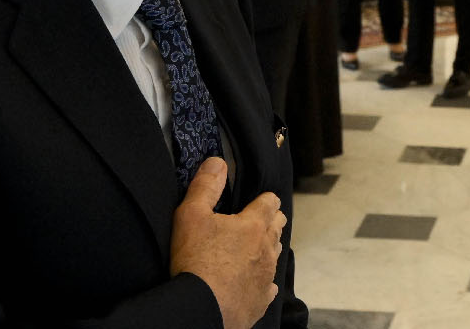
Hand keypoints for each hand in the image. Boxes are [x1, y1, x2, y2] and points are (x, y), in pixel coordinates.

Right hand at [168, 158, 284, 328]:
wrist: (202, 308)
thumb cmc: (196, 260)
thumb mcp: (191, 215)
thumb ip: (206, 186)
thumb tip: (217, 162)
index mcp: (254, 225)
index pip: (270, 202)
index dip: (265, 199)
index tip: (261, 199)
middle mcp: (267, 249)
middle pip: (278, 227)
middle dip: (271, 220)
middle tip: (259, 220)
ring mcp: (267, 276)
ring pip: (274, 255)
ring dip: (267, 248)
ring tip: (254, 248)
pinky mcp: (262, 300)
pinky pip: (268, 286)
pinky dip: (262, 280)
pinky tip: (254, 281)